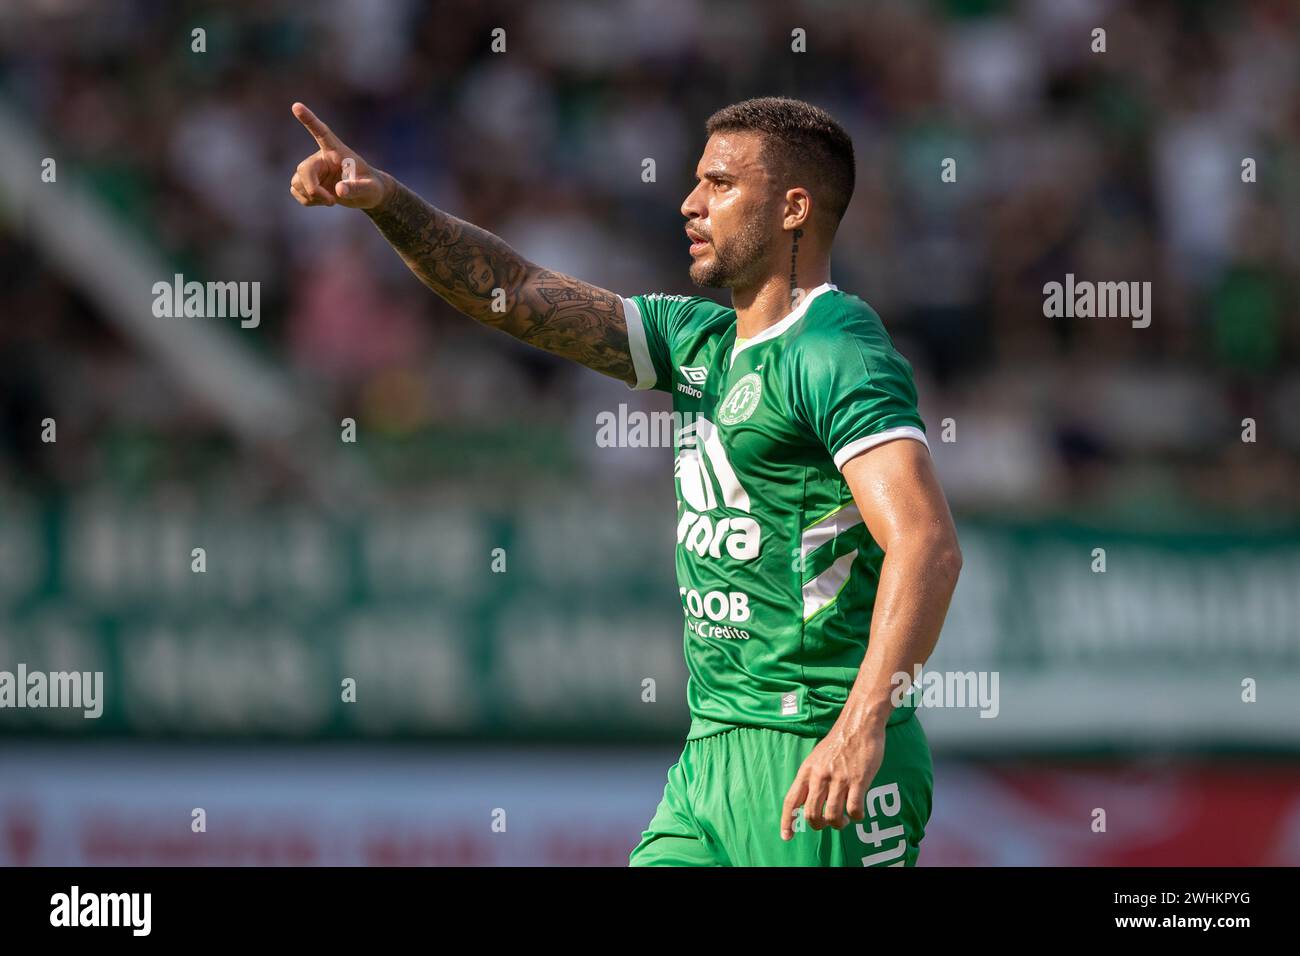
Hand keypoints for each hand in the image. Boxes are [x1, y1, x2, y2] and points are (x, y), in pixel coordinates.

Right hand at [289, 102, 387, 209]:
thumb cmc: (372, 186)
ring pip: (297, 182)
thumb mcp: (370, 189)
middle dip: (313, 189)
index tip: (296, 106)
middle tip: (331, 202)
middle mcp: (321, 157)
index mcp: (337, 151)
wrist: (367, 194)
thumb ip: (356, 188)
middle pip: (304, 169)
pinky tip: (323, 201)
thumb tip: (339, 190)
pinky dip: (307, 201)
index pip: (322, 133)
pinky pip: (296, 191)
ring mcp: (313, 170)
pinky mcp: (308, 182)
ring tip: (331, 201)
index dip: (309, 120)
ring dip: (311, 197)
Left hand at [780, 720, 885, 839]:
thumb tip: (807, 800)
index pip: (791, 800)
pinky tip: (859, 813)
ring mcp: (839, 779)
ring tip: (844, 820)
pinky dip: (857, 817)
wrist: (859, 724)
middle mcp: (820, 776)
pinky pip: (854, 809)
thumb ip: (811, 777)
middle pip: (811, 814)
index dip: (787, 821)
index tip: (786, 837)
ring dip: (838, 824)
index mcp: (807, 771)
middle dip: (818, 825)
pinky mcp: (858, 780)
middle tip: (827, 823)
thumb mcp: (816, 757)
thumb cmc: (839, 742)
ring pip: (832, 816)